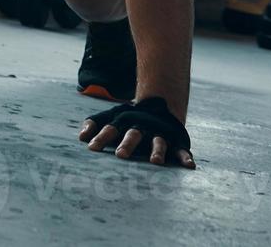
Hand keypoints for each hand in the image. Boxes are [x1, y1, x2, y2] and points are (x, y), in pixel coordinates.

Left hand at [79, 96, 195, 167]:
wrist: (157, 105)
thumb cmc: (126, 118)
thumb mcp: (109, 116)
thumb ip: (93, 124)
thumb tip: (81, 137)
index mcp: (123, 122)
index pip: (110, 129)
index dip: (101, 138)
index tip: (92, 148)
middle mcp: (141, 127)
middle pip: (133, 135)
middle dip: (127, 144)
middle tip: (121, 155)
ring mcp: (158, 133)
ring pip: (158, 142)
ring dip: (157, 151)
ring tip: (155, 162)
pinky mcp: (175, 140)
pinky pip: (181, 149)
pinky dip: (185, 157)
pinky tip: (189, 165)